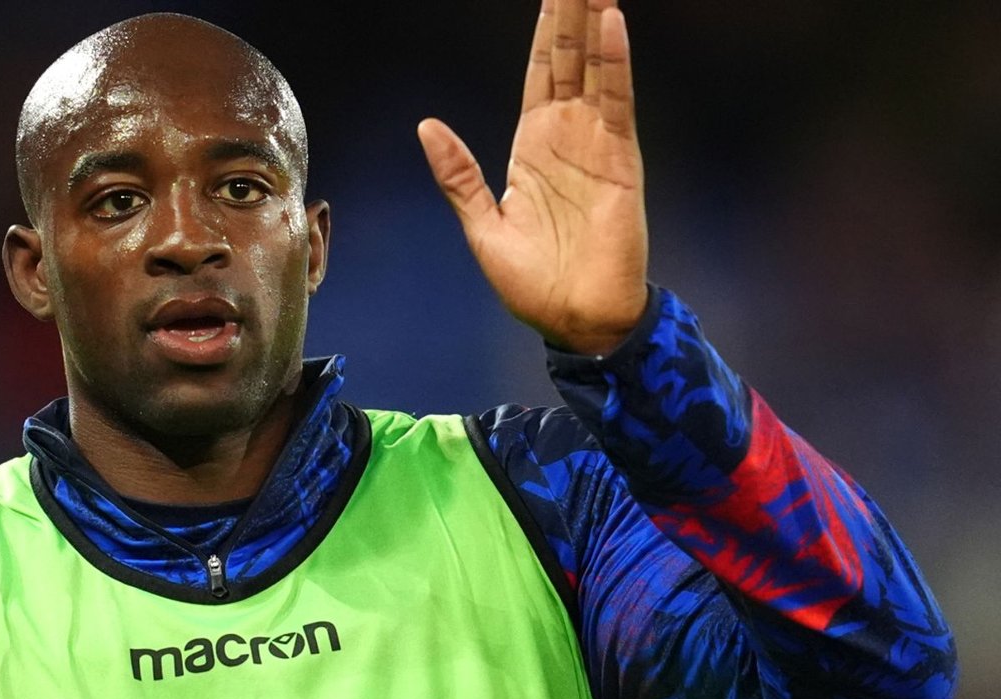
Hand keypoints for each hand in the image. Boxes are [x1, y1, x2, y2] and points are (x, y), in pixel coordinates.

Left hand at [418, 0, 646, 355]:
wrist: (575, 319)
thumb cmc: (533, 283)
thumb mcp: (482, 225)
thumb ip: (459, 174)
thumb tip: (427, 126)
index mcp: (533, 148)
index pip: (539, 74)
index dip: (543, 33)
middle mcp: (567, 136)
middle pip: (568, 59)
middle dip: (569, 12)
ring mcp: (596, 144)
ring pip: (595, 67)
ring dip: (593, 22)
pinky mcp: (619, 160)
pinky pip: (617, 100)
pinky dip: (615, 60)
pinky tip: (612, 22)